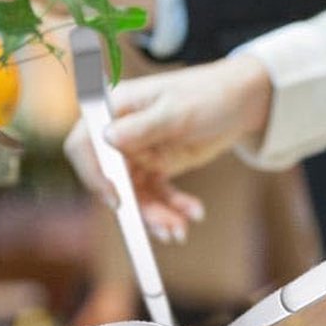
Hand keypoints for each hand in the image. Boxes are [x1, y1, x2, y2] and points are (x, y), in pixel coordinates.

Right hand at [63, 55, 271, 239]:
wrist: (240, 102)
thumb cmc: (208, 95)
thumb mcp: (177, 111)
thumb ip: (144, 126)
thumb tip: (106, 138)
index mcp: (115, 109)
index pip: (85, 145)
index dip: (94, 174)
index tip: (117, 199)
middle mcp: (120, 133)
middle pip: (113, 179)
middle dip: (137, 206)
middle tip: (164, 227)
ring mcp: (138, 153)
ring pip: (136, 194)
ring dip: (157, 215)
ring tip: (180, 230)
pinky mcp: (156, 167)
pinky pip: (157, 195)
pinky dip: (173, 208)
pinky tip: (194, 213)